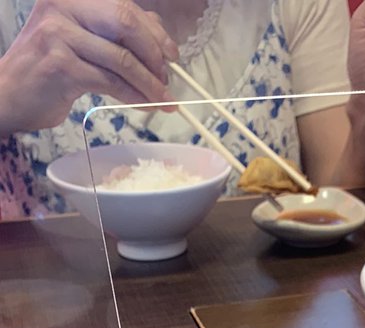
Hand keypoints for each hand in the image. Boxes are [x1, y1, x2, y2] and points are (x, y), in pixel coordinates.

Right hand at [0, 0, 177, 136]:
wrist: (10, 93)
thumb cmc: (49, 68)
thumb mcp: (81, 40)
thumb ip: (115, 32)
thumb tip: (159, 34)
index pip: (124, 7)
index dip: (154, 32)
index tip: (172, 55)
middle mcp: (62, 7)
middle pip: (125, 23)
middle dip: (154, 54)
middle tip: (167, 79)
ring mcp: (59, 35)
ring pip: (121, 58)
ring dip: (149, 83)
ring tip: (163, 100)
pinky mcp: (61, 66)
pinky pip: (110, 82)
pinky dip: (134, 96)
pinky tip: (145, 105)